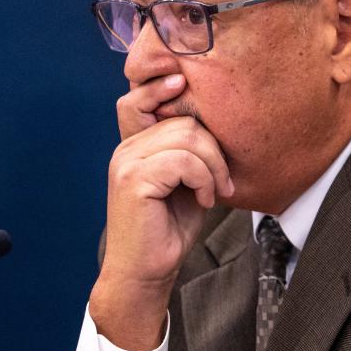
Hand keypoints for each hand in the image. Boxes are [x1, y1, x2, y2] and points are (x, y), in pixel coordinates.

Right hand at [90, 75, 233, 349]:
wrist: (147, 270)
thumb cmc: (170, 229)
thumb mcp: (186, 182)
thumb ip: (191, 152)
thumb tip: (221, 122)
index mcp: (135, 145)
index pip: (142, 99)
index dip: (162, 86)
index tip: (185, 80)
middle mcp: (126, 148)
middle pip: (184, 121)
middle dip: (215, 151)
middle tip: (223, 183)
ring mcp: (127, 162)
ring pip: (188, 138)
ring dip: (213, 167)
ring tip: (213, 193)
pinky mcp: (134, 179)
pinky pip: (184, 161)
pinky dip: (204, 180)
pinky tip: (203, 201)